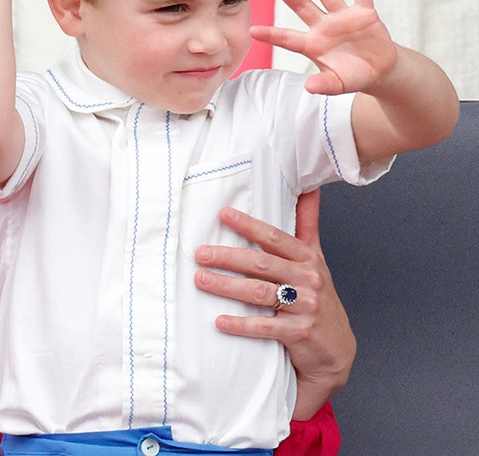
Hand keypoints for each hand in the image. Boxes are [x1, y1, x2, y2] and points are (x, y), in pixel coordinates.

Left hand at [193, 190, 354, 419]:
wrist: (336, 349)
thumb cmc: (318, 297)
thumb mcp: (316, 260)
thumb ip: (307, 225)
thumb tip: (309, 189)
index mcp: (308, 259)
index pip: (275, 238)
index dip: (249, 226)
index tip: (223, 214)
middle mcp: (309, 279)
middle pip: (262, 264)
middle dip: (229, 257)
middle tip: (200, 253)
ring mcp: (306, 307)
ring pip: (260, 292)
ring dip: (227, 286)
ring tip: (200, 280)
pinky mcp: (299, 333)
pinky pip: (265, 326)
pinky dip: (241, 324)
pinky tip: (219, 321)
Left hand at [254, 0, 396, 95]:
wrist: (377, 69)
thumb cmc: (352, 76)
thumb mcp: (338, 84)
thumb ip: (324, 85)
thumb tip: (310, 87)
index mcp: (312, 45)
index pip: (287, 39)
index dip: (271, 35)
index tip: (252, 30)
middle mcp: (323, 27)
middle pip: (303, 9)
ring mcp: (343, 17)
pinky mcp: (364, 13)